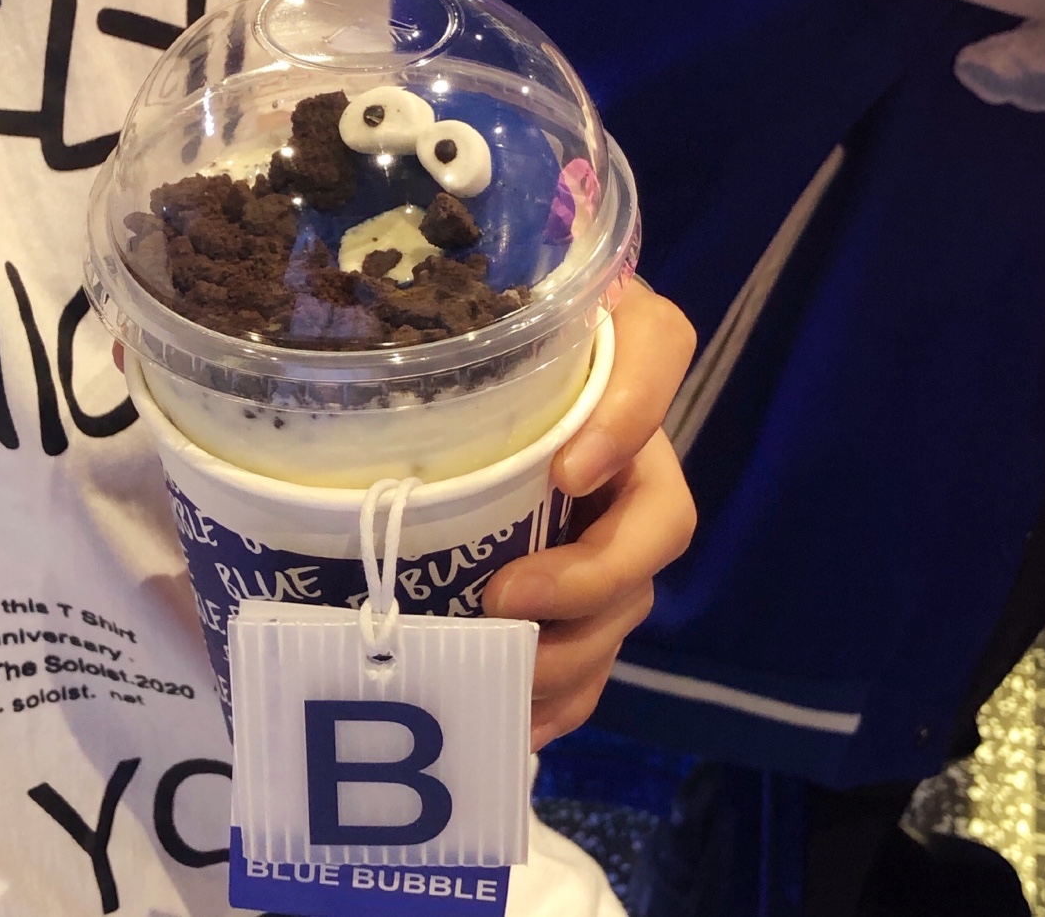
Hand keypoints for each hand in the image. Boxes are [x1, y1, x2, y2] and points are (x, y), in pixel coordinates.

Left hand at [483, 280, 696, 750]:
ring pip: (629, 597)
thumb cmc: (467, 345)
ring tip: (510, 680)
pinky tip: (522, 723)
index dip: (631, 418)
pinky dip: (567, 692)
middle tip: (508, 598)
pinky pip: (601, 644)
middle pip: (659, 521)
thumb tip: (383, 336)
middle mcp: (633, 443)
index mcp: (619, 354)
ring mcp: (617, 521)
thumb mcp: (470, 321)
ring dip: (575, 649)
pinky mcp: (590, 583)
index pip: (661, 348)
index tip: (568, 472)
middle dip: (591, 576)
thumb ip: (464, 322)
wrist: (475, 397)